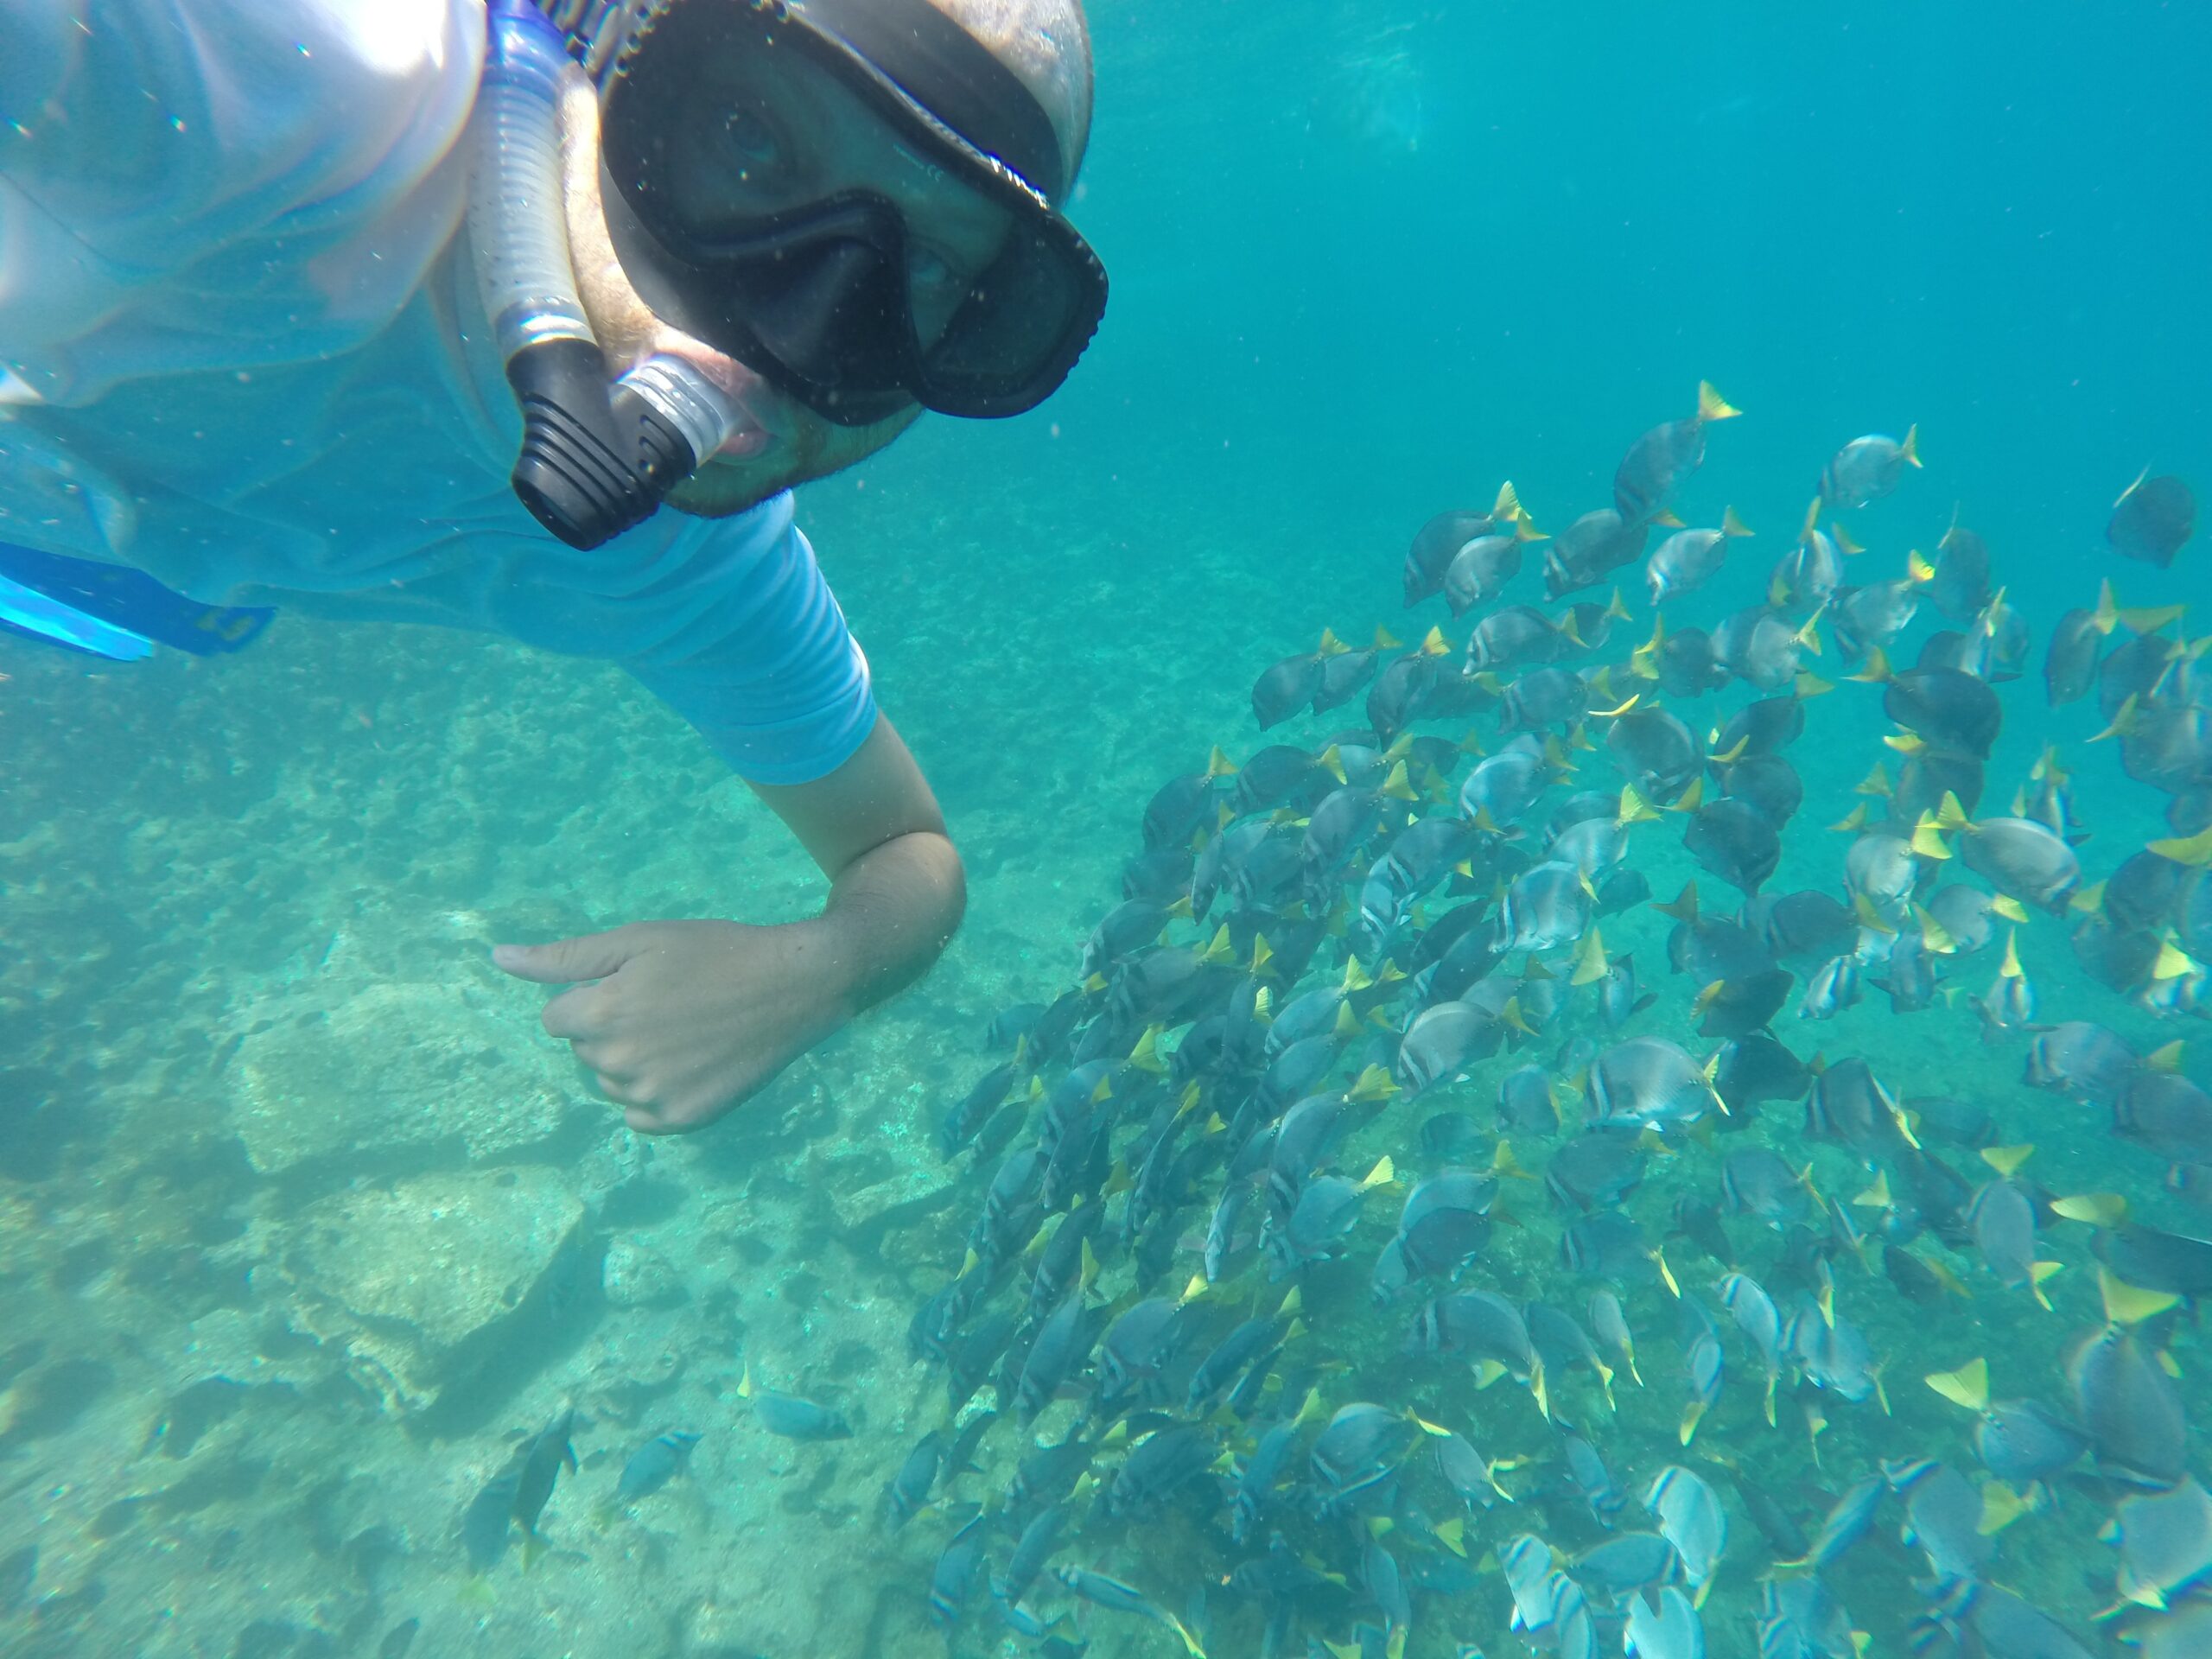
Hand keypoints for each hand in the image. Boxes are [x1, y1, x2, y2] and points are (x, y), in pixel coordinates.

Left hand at [492, 919, 853, 1133]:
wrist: (793, 986)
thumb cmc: (713, 951)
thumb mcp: (637, 940)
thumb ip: (563, 957)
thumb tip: (497, 959)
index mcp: (599, 1016)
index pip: (556, 1019)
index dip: (592, 996)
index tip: (635, 984)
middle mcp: (618, 1063)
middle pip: (585, 1051)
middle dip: (611, 1027)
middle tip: (666, 1003)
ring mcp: (651, 1097)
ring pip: (612, 1083)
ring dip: (632, 1061)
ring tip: (682, 1030)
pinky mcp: (682, 1120)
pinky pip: (640, 1115)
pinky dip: (655, 1093)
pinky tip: (690, 1062)